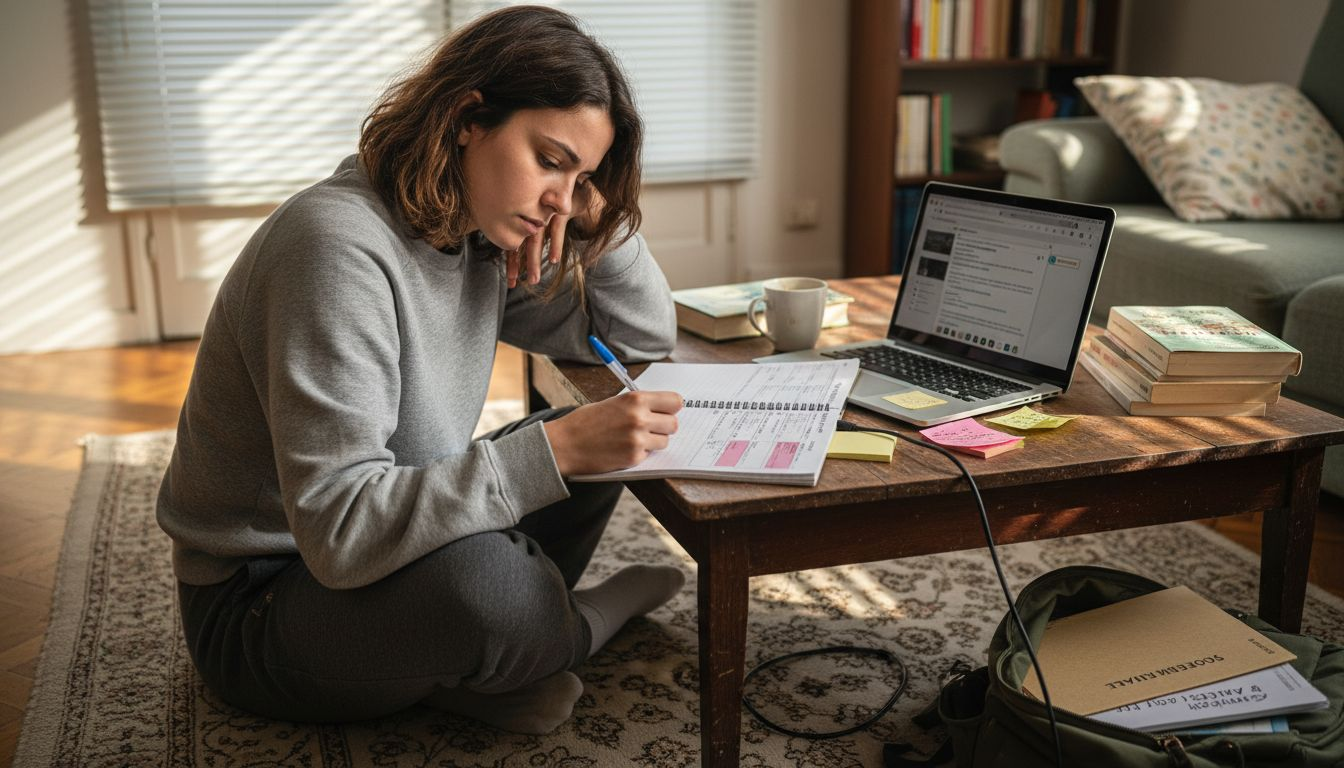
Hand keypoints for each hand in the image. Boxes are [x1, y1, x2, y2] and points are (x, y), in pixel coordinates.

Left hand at [504, 184, 605, 287]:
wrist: (577, 182)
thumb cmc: (560, 199)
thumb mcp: (547, 215)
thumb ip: (537, 229)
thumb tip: (528, 248)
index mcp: (526, 217)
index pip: (515, 242)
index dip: (512, 262)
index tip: (511, 280)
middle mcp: (532, 215)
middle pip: (522, 243)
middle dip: (517, 264)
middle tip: (513, 283)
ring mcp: (545, 212)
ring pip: (536, 240)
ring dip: (534, 260)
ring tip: (533, 279)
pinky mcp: (560, 209)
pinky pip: (557, 230)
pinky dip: (555, 245)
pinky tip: (553, 260)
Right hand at [543, 390, 682, 475]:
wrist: (564, 444)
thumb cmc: (586, 422)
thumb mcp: (614, 403)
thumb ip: (638, 405)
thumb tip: (662, 408)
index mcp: (635, 399)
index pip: (675, 401)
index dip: (671, 408)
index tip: (666, 412)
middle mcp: (640, 417)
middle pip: (673, 423)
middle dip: (664, 427)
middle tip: (650, 428)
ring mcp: (638, 439)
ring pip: (665, 441)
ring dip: (654, 442)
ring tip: (634, 439)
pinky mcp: (634, 458)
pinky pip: (650, 455)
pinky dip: (640, 454)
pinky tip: (623, 449)